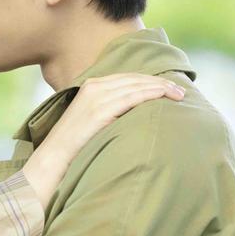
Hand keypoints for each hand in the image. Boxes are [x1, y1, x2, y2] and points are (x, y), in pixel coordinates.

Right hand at [22, 73, 184, 204]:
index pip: (127, 77)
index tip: (168, 87)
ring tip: (179, 95)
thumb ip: (110, 111)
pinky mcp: (99, 110)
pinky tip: (164, 97)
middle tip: (180, 91)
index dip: (150, 80)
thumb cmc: (75, 146)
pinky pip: (132, 97)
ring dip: (160, 88)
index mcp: (91, 86)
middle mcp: (94, 87)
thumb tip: (133, 115)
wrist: (54, 158)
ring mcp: (96, 97)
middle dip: (159, 83)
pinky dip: (150, 94)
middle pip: (135, 78)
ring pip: (136, 85)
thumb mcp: (92, 121)